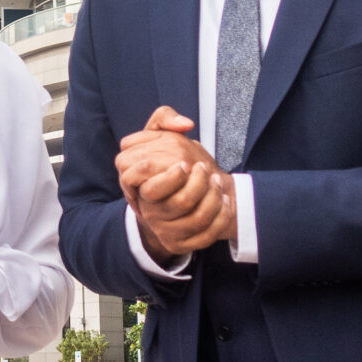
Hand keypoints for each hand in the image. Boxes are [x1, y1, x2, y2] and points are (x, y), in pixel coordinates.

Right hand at [117, 110, 233, 259]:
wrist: (175, 199)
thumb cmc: (165, 162)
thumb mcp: (157, 136)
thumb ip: (162, 119)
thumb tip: (184, 124)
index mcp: (136, 187)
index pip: (146, 183)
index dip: (168, 175)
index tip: (184, 164)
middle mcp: (147, 211)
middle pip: (176, 203)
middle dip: (196, 187)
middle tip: (204, 170)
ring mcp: (163, 229)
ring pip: (194, 219)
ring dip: (213, 199)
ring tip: (218, 183)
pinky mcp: (179, 243)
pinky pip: (204, 236)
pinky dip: (220, 219)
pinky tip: (225, 202)